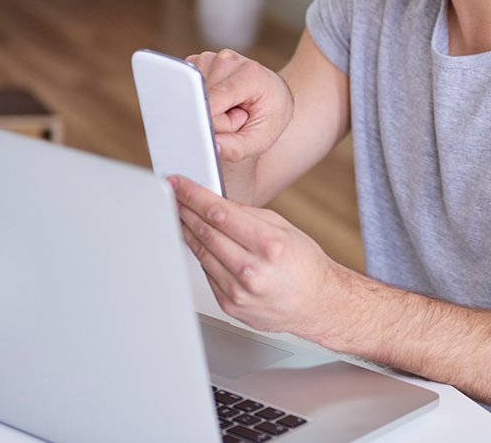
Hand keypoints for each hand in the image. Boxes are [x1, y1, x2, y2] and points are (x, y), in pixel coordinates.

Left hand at [170, 174, 348, 338]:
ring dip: (187, 232)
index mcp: (268, 244)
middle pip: (206, 232)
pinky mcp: (230, 304)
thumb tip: (217, 202)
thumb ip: (249, 215)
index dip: (194, 196)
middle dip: (185, 210)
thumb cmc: (305, 265)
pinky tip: (199, 243)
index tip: (180, 185)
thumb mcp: (284, 229)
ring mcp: (239, 290)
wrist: (317, 304)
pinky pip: (207, 274)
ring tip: (180, 217)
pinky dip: (201, 256)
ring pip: (201, 253)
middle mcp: (252, 269)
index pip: (220, 213)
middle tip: (173, 197)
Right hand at [187, 49, 293, 163]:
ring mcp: (210, 58)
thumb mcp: (261, 139)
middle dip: (214, 118)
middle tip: (236, 117)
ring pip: (191, 95)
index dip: (217, 123)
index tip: (232, 128)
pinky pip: (186, 90)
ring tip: (230, 108)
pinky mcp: (197, 63)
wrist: (273, 95)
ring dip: (208, 109)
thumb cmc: (269, 116)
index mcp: (249, 74)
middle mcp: (228, 60)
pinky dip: (200, 100)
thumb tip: (211, 147)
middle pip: (201, 100)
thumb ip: (236, 148)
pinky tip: (218, 100)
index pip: (213, 103)